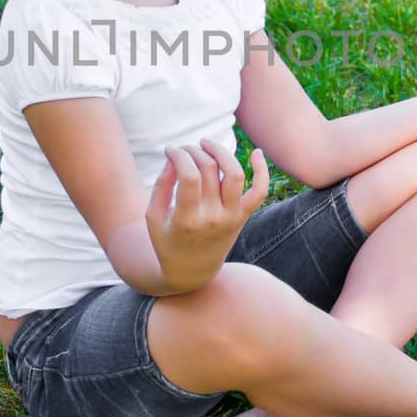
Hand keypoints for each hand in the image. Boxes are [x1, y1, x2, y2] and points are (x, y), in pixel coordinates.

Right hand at [146, 137, 269, 293]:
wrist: (191, 271)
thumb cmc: (167, 240)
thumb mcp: (154, 216)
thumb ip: (161, 184)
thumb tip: (174, 156)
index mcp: (187, 219)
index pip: (189, 175)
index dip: (179, 155)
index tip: (170, 151)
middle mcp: (213, 218)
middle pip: (209, 169)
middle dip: (193, 151)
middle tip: (183, 150)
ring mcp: (231, 217)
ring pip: (234, 174)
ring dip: (221, 152)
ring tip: (206, 144)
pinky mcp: (242, 216)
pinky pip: (259, 191)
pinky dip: (262, 171)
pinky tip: (257, 153)